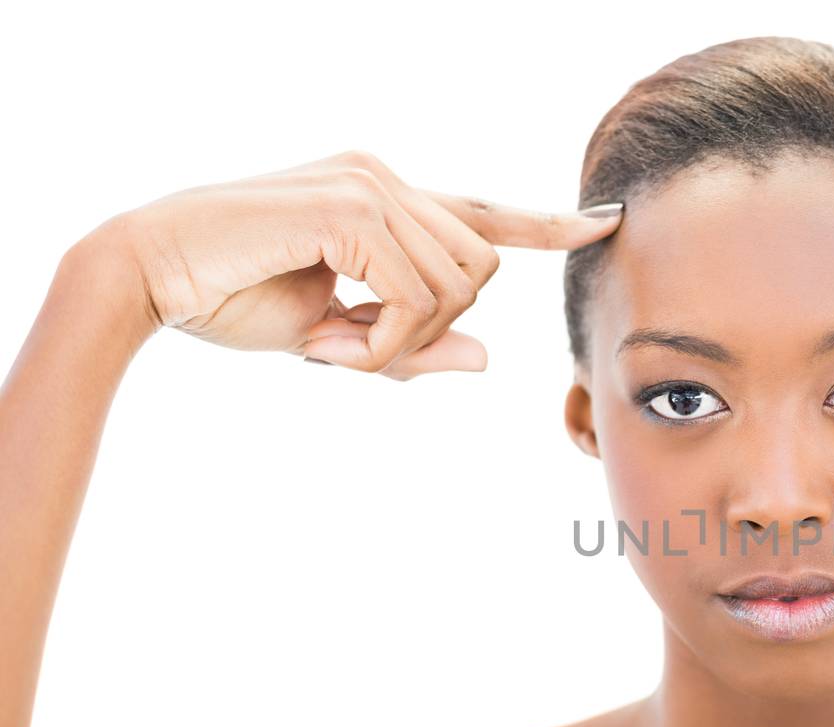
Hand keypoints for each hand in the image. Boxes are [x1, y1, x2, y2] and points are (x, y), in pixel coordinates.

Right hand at [108, 149, 622, 378]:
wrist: (149, 275)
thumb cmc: (234, 298)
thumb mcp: (340, 337)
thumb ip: (411, 346)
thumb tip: (489, 358)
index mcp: (387, 200)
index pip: (485, 212)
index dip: (549, 223)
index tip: (605, 221)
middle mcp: (387, 180)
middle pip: (482, 269)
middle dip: (431, 329)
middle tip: (354, 351)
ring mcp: (371, 187)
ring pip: (458, 286)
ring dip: (401, 341)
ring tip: (332, 344)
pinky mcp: (352, 208)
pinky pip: (416, 297)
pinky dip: (382, 341)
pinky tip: (327, 342)